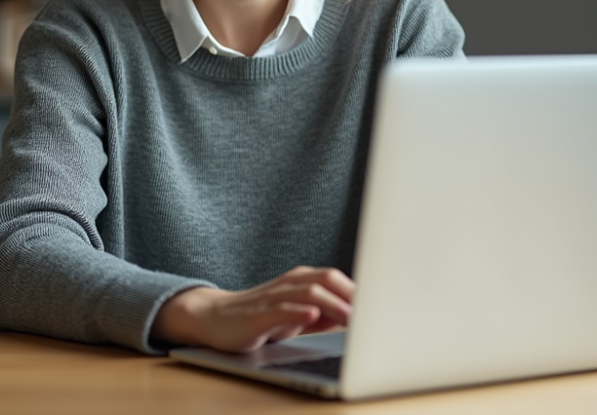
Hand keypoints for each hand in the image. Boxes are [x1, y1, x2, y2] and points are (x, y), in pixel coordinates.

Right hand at [151, 266, 353, 352]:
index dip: (359, 291)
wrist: (214, 319)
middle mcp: (289, 284)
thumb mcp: (298, 315)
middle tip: (373, 312)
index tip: (382, 305)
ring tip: (352, 317)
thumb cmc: (260, 317)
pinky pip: (280, 310)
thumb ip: (326, 314)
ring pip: (307, 292)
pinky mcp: (257, 315)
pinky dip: (298, 312)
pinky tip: (312, 315)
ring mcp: (272, 298)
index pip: (336, 279)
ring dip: (333, 304)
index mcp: (301, 281)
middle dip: (351, 295)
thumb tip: (357, 318)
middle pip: (326, 279)